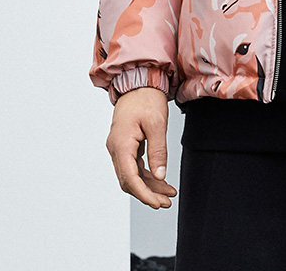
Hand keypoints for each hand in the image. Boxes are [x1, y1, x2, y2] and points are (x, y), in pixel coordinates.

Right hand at [105, 86, 176, 208]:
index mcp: (121, 144)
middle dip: (147, 193)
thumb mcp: (157, 123)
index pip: (129, 178)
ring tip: (168, 194)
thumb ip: (158, 150)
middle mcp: (116, 148)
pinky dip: (147, 174)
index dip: (144, 194)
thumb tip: (160, 176)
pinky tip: (161, 180)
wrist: (139, 81)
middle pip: (129, 180)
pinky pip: (134, 165)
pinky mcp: (126, 145)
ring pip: (132, 175)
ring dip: (149, 186)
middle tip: (167, 202)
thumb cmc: (147, 98)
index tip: (158, 203)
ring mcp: (119, 147)